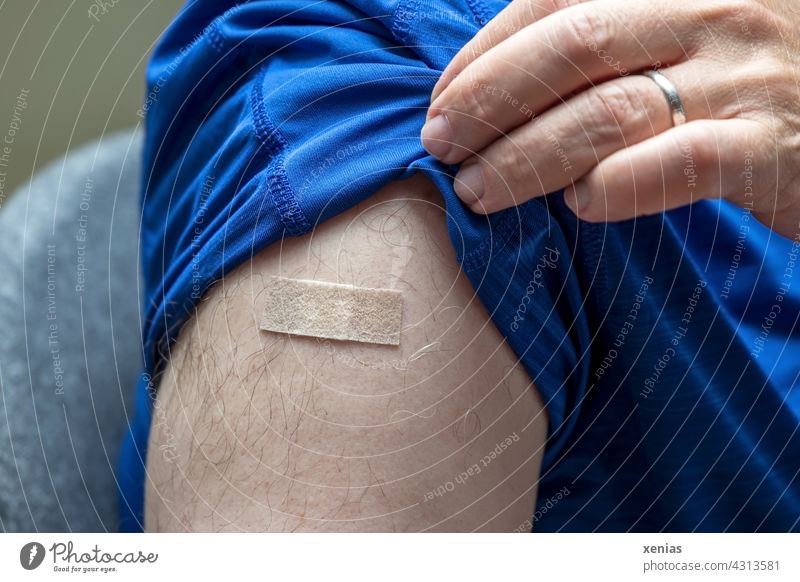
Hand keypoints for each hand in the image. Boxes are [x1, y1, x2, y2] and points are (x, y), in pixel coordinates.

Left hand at [422, 0, 799, 238]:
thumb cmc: (743, 77)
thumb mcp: (679, 31)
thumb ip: (604, 41)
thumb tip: (491, 87)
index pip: (554, 2)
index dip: (483, 56)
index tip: (440, 105)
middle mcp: (710, 8)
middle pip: (572, 46)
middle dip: (488, 101)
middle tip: (441, 147)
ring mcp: (744, 75)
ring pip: (609, 109)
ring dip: (527, 156)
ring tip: (479, 191)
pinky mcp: (771, 146)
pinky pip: (682, 161)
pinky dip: (617, 184)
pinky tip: (578, 206)